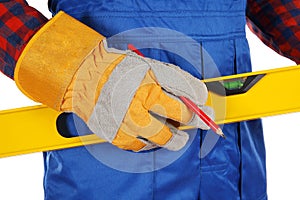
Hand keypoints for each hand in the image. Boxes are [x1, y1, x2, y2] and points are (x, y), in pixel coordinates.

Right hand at [15, 11, 212, 150]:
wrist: (83, 76)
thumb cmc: (118, 69)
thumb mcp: (149, 65)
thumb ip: (176, 79)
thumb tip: (199, 95)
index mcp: (150, 80)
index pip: (186, 96)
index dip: (200, 104)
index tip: (204, 108)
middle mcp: (139, 101)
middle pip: (179, 119)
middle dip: (193, 122)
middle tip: (196, 123)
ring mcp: (127, 120)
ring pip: (162, 139)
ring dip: (173, 139)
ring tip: (176, 137)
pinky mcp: (115, 134)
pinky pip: (140, 146)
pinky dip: (149, 143)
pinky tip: (150, 136)